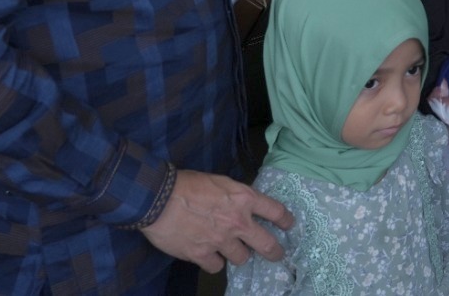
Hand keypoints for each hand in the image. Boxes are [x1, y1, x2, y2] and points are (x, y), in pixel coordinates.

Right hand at [140, 169, 292, 272]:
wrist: (159, 198)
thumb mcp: (220, 182)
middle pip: (267, 244)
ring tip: (231, 250)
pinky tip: (209, 255)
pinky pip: (216, 266)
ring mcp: (221, 241)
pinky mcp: (202, 255)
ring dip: (238, 254)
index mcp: (244, 199)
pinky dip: (214, 262)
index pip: (275, 211)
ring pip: (242, 258)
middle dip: (275, 251)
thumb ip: (236, 196)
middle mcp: (238, 222)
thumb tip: (242, 206)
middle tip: (277, 254)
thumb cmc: (188, 184)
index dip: (285, 219)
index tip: (289, 224)